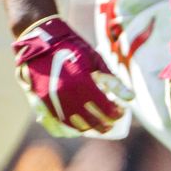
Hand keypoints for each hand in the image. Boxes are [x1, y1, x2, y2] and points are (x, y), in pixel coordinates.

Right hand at [13, 16, 132, 136]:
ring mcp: (50, 101)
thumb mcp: (96, 59)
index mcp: (81, 83)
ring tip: (96, 126)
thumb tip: (131, 97)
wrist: (41, 41)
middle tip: (112, 123)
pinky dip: (67, 129)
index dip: (115, 113)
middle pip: (89, 119)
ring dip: (86, 128)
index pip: (103, 107)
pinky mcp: (39, 103)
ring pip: (72, 125)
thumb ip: (113, 80)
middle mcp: (65, 95)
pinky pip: (54, 124)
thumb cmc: (73, 48)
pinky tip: (76, 129)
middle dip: (103, 124)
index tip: (122, 112)